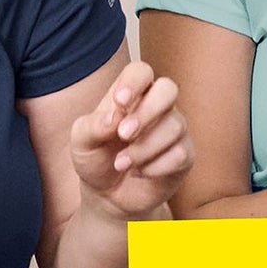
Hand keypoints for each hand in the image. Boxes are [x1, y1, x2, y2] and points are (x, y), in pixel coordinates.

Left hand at [71, 59, 191, 217]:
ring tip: (122, 163)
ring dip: (143, 149)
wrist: (108, 195)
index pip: (141, 72)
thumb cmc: (96, 159)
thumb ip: (91, 127)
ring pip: (174, 127)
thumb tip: (113, 117)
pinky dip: (154, 168)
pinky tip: (141, 172)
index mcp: (130, 95)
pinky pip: (179, 154)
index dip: (133, 82)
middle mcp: (157, 107)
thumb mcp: (82, 143)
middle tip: (123, 134)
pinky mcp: (184, 154)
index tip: (119, 101)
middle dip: (147, 112)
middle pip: (168, 88)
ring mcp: (174, 130)